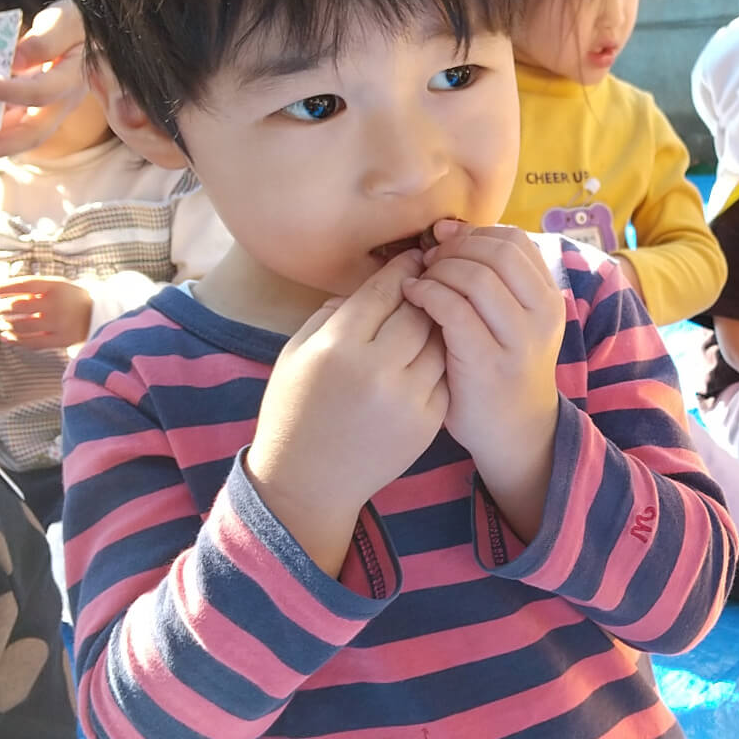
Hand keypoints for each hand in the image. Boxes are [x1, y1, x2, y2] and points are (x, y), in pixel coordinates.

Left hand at [0, 0, 88, 159]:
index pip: (40, 93)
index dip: (8, 91)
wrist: (87, 31)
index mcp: (72, 80)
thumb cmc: (77, 20)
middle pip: (33, 134)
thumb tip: (13, 62)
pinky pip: (10, 124)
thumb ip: (44, 41)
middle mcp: (61, 103)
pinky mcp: (33, 108)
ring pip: (19, 135)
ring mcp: (47, 109)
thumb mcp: (65, 21)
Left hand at [0, 277, 93, 349]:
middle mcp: (57, 305)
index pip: (24, 285)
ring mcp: (59, 324)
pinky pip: (32, 343)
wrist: (97, 314)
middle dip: (0, 309)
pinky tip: (6, 337)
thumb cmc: (69, 297)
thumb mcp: (56, 285)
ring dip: (6, 325)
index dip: (3, 288)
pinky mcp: (61, 340)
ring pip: (22, 327)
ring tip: (1, 323)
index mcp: (56, 287)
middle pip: (18, 307)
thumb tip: (0, 291)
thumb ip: (33, 287)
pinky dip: (15, 341)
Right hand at [245, 251, 447, 575]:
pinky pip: (444, 375)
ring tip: (436, 314)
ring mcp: (407, 398)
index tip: (413, 255)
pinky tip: (434, 352)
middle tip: (433, 278)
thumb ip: (333, 313)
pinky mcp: (427, 422)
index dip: (403, 267)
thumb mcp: (296, 353)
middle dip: (428, 291)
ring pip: (440, 341)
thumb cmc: (294, 410)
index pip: (384, 290)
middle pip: (420, 311)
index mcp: (338, 346)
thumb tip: (374, 284)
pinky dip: (441, 360)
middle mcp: (377, 370)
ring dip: (440, 323)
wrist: (308, 482)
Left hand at [400, 221, 563, 530]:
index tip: (445, 245)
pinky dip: (427, 294)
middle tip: (428, 262)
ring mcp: (519, 340)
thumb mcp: (512, 320)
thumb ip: (492, 280)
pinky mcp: (487, 363)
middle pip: (497, 251)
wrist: (514, 433)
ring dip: (439, 270)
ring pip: (476, 277)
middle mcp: (543, 315)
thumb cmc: (501, 370)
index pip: (514, 240)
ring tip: (420, 281)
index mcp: (549, 298)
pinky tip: (413, 298)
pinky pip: (454, 310)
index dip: (474, 233)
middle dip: (454, 249)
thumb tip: (446, 229)